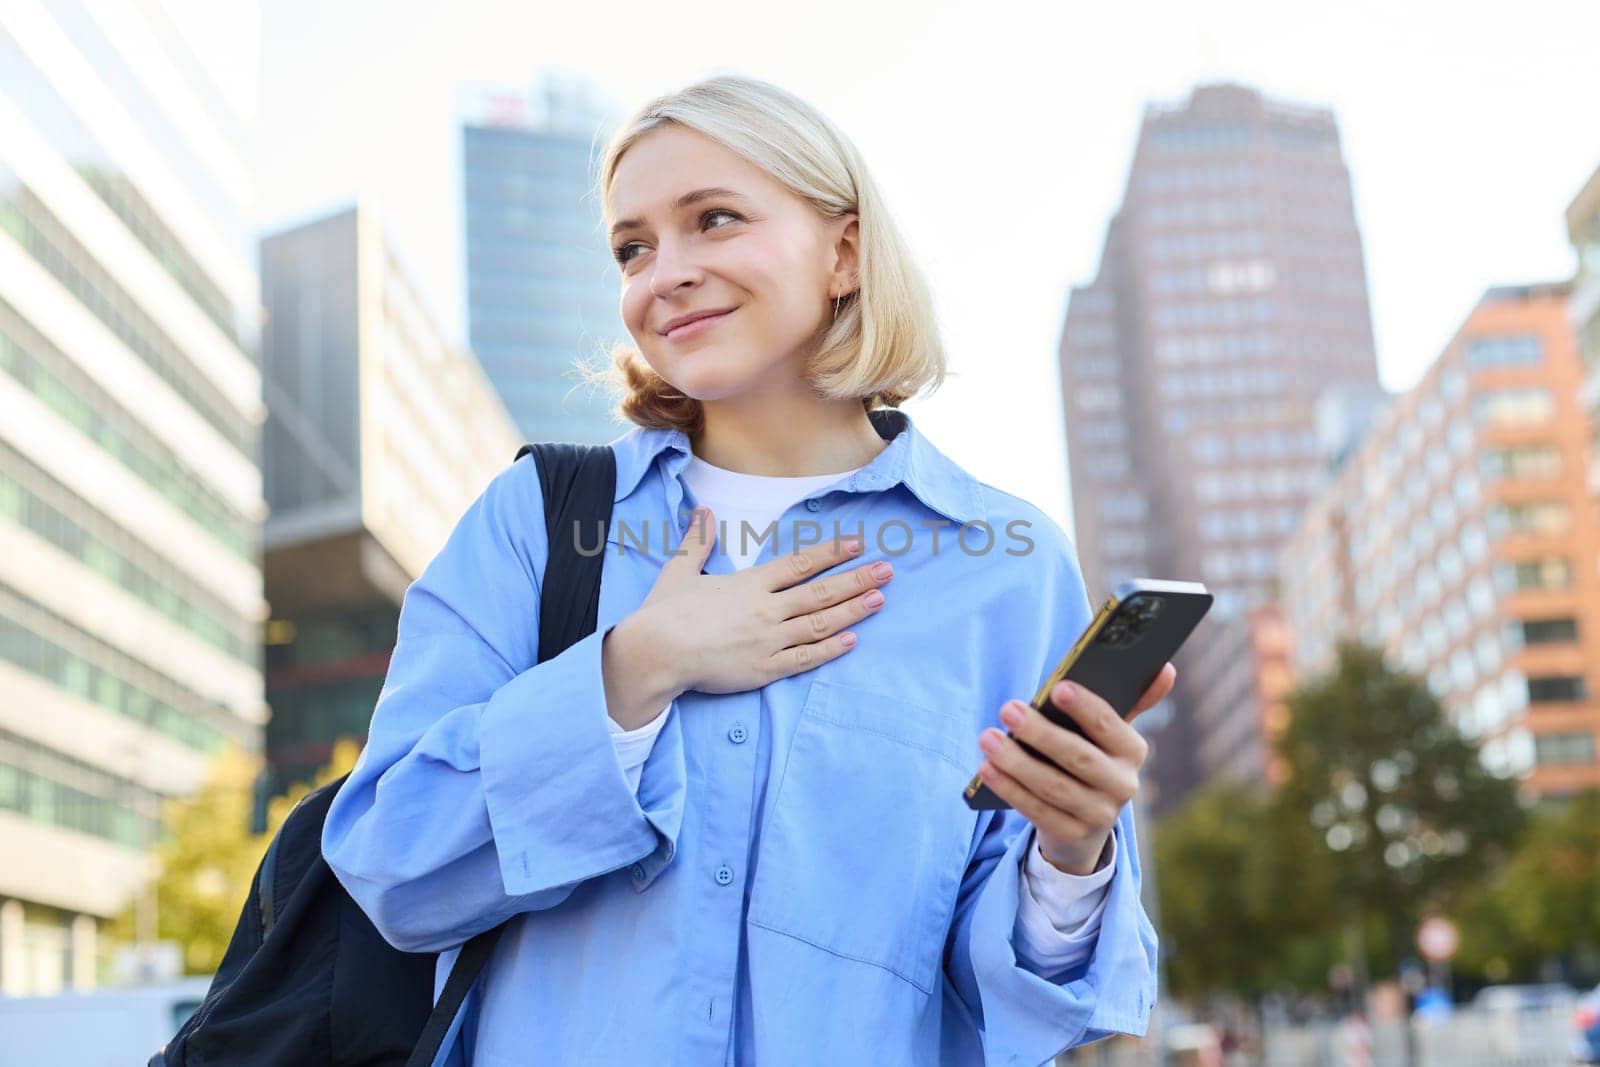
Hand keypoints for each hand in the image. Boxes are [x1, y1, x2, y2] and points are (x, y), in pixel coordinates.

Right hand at [601, 507, 892, 727]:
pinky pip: (805, 658)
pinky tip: (852, 640)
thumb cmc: (665, 613)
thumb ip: (698, 541)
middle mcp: (766, 609)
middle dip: (856, 579)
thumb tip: (704, 511)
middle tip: (887, 570)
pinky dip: (830, 649)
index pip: (799, 564)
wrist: (657, 652)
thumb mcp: (680, 570)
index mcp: (749, 584)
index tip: (857, 544)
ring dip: (853, 610)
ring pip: (820, 623)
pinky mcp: (765, 668)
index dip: (831, 553)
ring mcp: (769, 640)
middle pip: (820, 592)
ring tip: (880, 599)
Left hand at [974, 664, 1175, 874]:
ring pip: (1053, 786)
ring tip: (987, 738)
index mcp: (1132, 751)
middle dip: (1040, 733)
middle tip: (1007, 708)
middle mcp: (1122, 785)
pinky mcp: (1070, 835)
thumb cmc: (1091, 757)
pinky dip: (1009, 788)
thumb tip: (1166, 667)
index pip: (1110, 726)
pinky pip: (1036, 810)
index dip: (1085, 707)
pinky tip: (986, 769)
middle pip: (1077, 757)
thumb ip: (1131, 700)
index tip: (1058, 687)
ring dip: (1016, 762)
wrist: (1085, 823)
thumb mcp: (1108, 733)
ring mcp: (1097, 814)